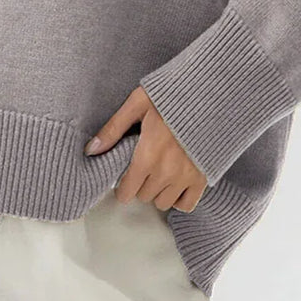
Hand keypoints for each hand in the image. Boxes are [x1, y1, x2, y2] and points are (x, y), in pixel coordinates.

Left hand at [84, 85, 206, 212]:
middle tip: (142, 169)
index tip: (124, 179)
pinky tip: (175, 184)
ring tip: (158, 174)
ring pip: (163, 203)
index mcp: (147, 155)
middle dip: (139, 185)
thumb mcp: (137, 104)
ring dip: (157, 192)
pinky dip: (179, 199)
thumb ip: (114, 128)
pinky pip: (187, 205)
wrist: (208, 96)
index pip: (127, 191)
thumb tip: (91, 149)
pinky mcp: (202, 178)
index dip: (122, 187)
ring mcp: (185, 177)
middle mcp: (165, 172)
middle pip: (143, 196)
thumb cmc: (171, 97)